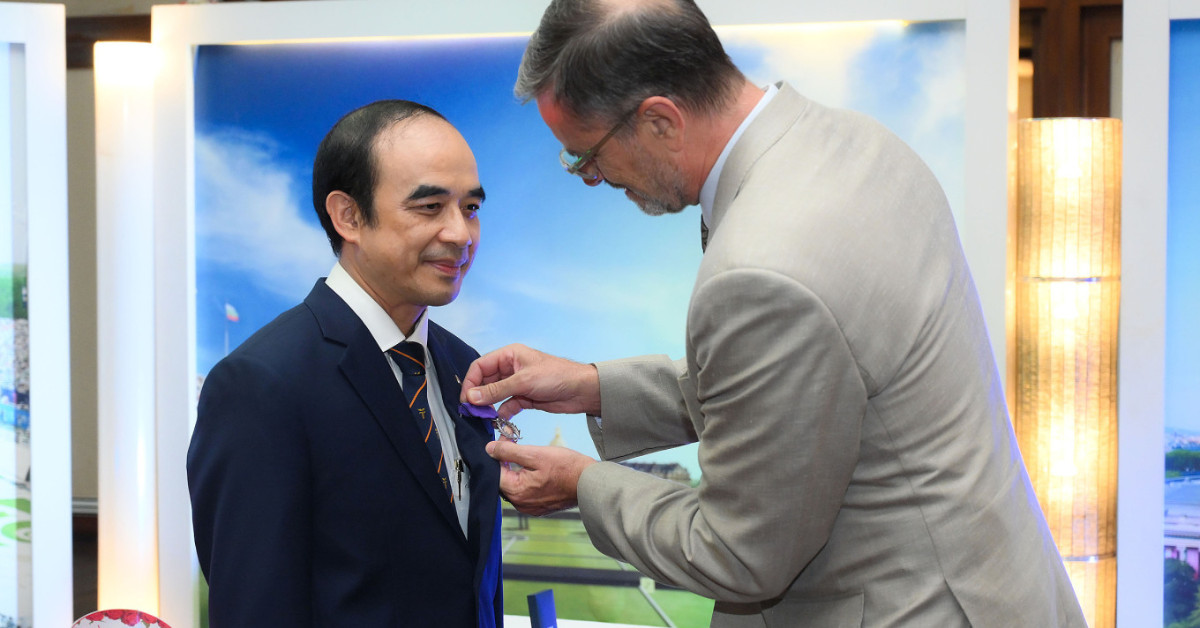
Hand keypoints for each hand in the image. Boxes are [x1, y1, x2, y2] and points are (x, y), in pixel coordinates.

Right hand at [461, 343, 600, 419]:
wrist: (581, 391)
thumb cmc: (557, 376)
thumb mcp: (523, 382)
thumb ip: (496, 390)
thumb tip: (471, 397)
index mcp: (510, 355)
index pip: (480, 366)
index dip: (470, 382)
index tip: (466, 399)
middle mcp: (511, 368)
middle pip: (485, 381)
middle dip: (477, 396)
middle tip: (472, 412)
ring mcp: (517, 384)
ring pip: (494, 395)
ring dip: (488, 406)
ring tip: (483, 418)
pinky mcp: (524, 398)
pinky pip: (506, 406)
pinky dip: (502, 413)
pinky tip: (500, 421)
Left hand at [485, 440, 595, 515]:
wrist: (590, 483)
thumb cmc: (567, 468)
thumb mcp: (536, 453)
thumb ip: (510, 451)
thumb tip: (490, 448)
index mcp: (516, 491)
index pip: (494, 472)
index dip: (497, 454)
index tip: (506, 439)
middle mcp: (520, 504)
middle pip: (502, 480)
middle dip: (505, 461)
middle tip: (516, 443)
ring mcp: (530, 508)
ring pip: (513, 486)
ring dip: (515, 470)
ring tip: (528, 456)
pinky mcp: (539, 507)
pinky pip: (525, 493)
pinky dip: (526, 480)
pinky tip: (536, 470)